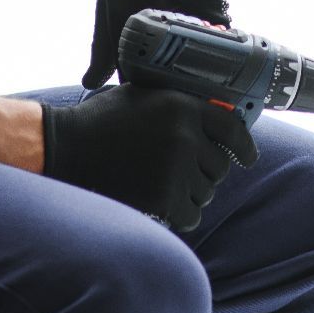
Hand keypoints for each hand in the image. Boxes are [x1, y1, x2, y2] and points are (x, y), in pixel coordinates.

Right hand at [41, 83, 257, 232]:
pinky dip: (179, 214)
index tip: (248, 158)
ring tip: (158, 183)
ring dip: (189, 193)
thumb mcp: (142, 98)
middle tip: (179, 172)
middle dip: (204, 172)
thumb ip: (177, 106)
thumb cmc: (99, 123)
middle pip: (221, 166)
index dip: (244, 147)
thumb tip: (216, 115)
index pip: (233, 129)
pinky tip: (159, 203)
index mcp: (182, 106)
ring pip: (206, 192)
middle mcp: (185, 135)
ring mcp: (176, 168)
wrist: (64, 150)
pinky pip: (191, 214)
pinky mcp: (164, 198)